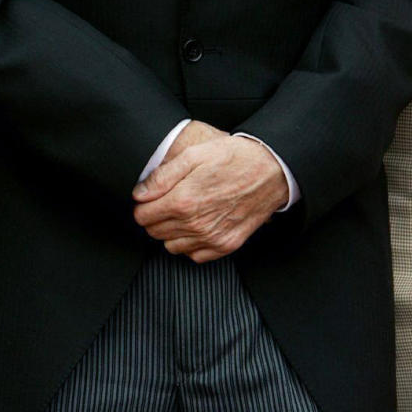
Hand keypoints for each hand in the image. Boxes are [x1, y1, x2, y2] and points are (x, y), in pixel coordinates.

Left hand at [132, 130, 289, 262]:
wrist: (271, 171)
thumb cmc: (234, 159)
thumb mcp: (194, 155)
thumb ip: (162, 176)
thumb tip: (140, 194)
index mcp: (183, 201)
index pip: (142, 216)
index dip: (144, 205)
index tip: (152, 198)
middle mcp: (195, 224)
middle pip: (154, 232)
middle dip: (156, 217)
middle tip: (169, 201)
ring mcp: (211, 238)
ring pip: (171, 246)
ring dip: (172, 232)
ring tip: (185, 213)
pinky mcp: (226, 245)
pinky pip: (194, 256)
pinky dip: (192, 244)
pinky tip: (199, 226)